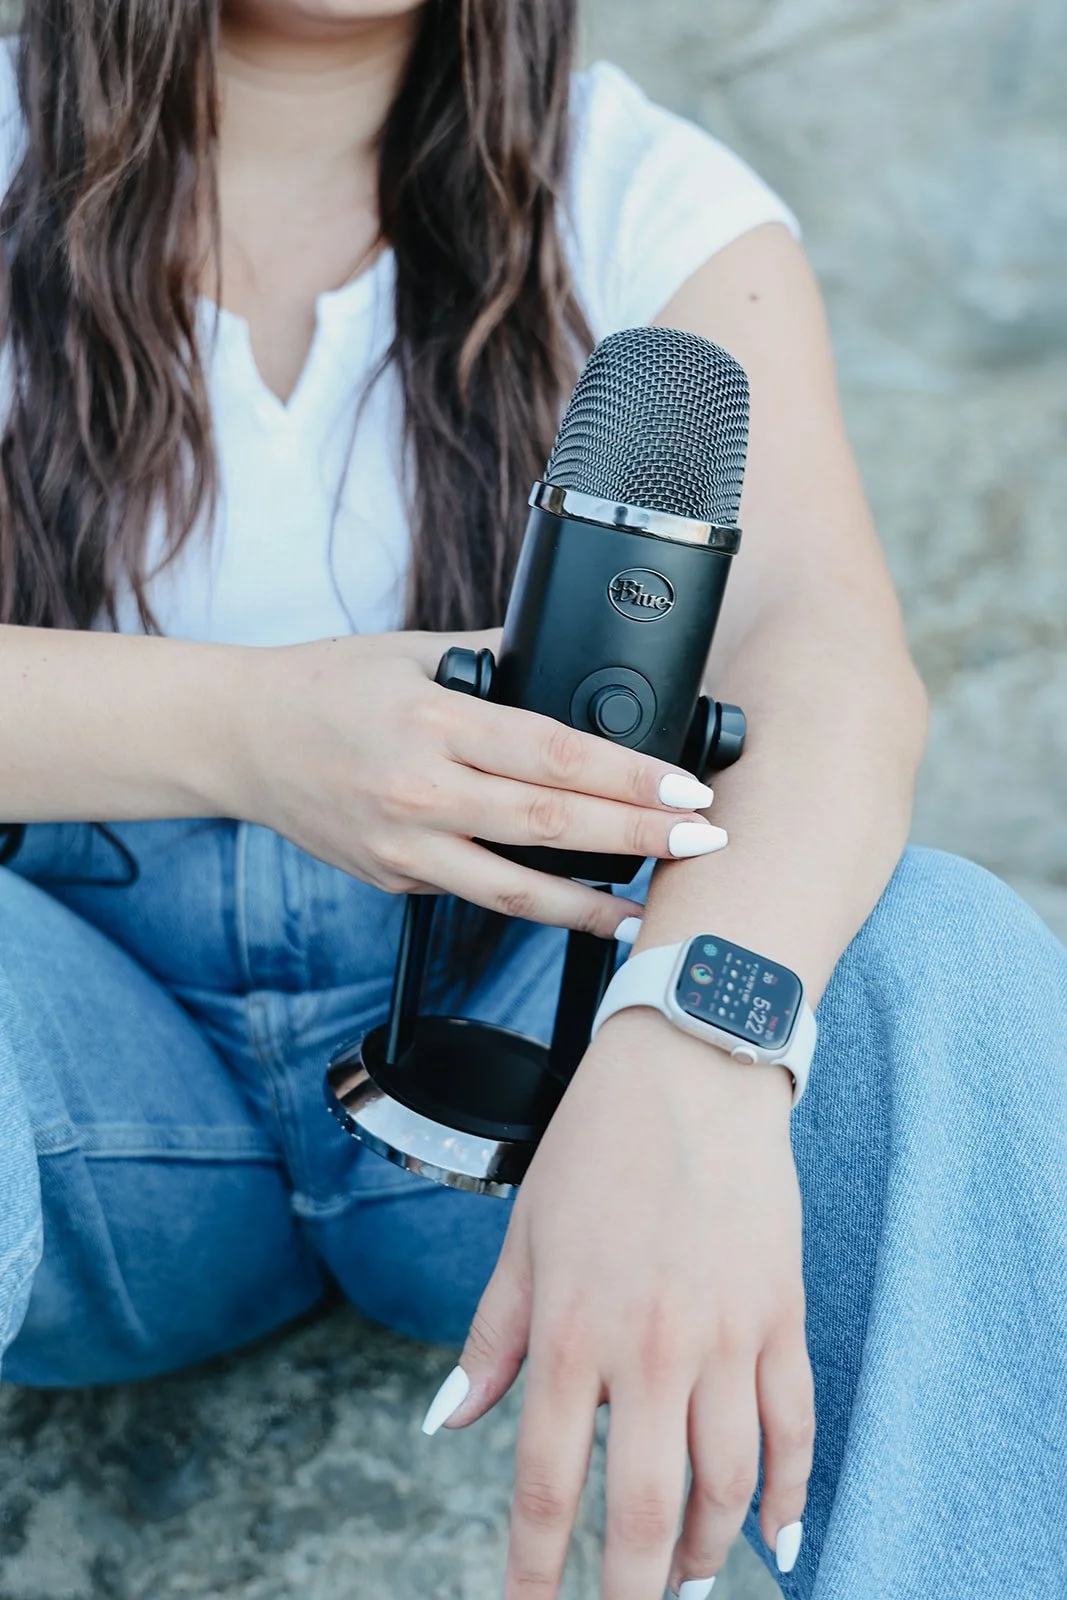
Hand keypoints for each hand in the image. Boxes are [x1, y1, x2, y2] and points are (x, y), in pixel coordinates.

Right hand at [230, 630, 725, 934]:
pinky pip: (476, 895)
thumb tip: (573, 659)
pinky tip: (580, 905)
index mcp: (433, 724)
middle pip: (550, 824)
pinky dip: (534, 903)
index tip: (687, 789)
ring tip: (653, 908)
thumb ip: (496, 660)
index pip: (552, 754)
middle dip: (638, 837)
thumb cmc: (330, 685)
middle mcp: (418, 792)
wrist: (242, 739)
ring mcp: (403, 847)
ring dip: (592, 904)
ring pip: (514, 889)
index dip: (629, 777)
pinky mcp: (393, 880)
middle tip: (706, 841)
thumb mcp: (415, 652)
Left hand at [425, 1010, 813, 1597]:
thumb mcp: (524, 1238)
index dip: (533, 1573)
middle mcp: (650, 1349)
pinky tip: (778, 1535)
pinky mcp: (781, 1315)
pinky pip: (794, 1426)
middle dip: (631, 1592)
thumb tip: (450, 1420)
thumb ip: (491, 1338)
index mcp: (572, 1332)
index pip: (547, 1486)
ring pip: (728, 1484)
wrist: (690, 1069)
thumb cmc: (596, 1147)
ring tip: (687, 1582)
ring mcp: (727, 1336)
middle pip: (646, 1512)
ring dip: (708, 1552)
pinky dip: (790, 1492)